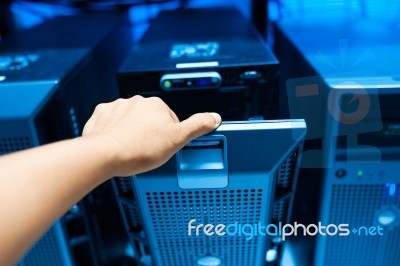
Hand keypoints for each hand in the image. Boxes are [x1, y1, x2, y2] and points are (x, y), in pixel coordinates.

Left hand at [82, 96, 220, 176]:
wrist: (105, 154)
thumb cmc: (139, 149)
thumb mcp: (177, 139)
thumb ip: (197, 126)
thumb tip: (215, 117)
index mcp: (156, 104)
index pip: (170, 119)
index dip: (169, 135)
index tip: (163, 146)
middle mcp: (136, 101)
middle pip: (149, 118)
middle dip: (149, 132)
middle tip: (147, 150)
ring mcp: (116, 107)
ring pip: (130, 120)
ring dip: (132, 130)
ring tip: (131, 148)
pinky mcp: (101, 115)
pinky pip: (111, 121)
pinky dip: (114, 130)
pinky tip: (116, 143)